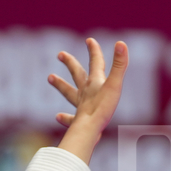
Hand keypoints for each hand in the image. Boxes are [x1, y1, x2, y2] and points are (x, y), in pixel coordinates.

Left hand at [49, 39, 128, 163]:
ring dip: (61, 84)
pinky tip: (58, 116)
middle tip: (60, 54)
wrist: (89, 129)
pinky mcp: (79, 122)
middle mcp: (86, 93)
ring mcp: (81, 107)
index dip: (94, 51)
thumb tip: (121, 43)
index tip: (89, 40)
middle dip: (70, 63)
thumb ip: (119, 65)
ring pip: (69, 93)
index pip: (96, 63)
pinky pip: (71, 119)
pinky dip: (65, 118)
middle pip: (77, 74)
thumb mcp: (114, 84)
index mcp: (95, 83)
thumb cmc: (103, 108)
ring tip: (50, 77)